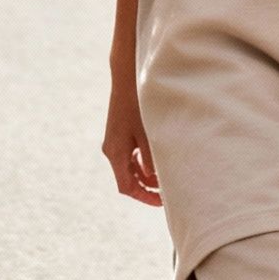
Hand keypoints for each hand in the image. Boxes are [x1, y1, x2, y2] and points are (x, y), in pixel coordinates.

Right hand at [103, 72, 160, 206]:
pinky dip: (141, 162)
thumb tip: (153, 178)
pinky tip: (156, 160)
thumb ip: (150, 158)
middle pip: (127, 179)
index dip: (144, 197)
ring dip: (145, 175)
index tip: (161, 201)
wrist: (126, 78)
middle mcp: (111, 149)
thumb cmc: (138, 104)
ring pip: (129, 167)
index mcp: (116, 152)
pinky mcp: (118, 134)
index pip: (126, 186)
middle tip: (167, 191)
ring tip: (165, 175)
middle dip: (147, 187)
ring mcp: (113, 142)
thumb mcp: (147, 132)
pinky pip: (129, 156)